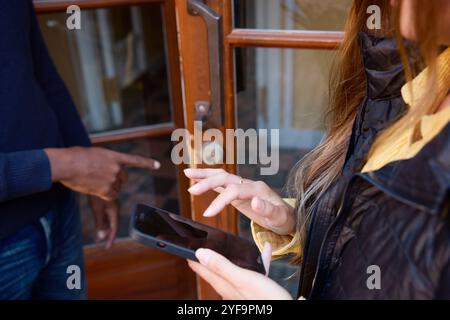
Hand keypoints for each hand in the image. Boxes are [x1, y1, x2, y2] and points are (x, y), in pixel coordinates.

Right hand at [45, 147, 159, 200]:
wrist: (67, 164)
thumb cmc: (75, 157)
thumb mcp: (94, 154)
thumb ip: (104, 161)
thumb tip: (104, 169)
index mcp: (115, 156)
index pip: (135, 160)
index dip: (147, 163)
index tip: (158, 165)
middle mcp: (117, 168)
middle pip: (123, 179)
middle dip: (116, 180)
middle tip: (100, 178)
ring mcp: (113, 179)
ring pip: (115, 189)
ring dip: (106, 188)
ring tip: (91, 180)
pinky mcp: (107, 190)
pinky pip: (110, 196)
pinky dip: (104, 195)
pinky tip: (93, 188)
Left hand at [89, 196, 118, 248]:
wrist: (92, 177)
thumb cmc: (94, 192)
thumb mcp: (97, 208)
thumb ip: (100, 223)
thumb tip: (102, 237)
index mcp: (114, 209)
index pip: (114, 227)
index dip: (111, 238)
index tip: (107, 247)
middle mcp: (114, 206)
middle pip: (113, 223)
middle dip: (108, 233)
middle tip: (101, 242)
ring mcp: (111, 202)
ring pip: (110, 218)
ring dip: (105, 227)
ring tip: (98, 234)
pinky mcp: (106, 198)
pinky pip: (107, 213)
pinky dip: (103, 220)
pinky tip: (98, 222)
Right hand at [184, 168, 294, 234]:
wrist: (287, 216)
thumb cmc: (284, 218)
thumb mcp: (280, 217)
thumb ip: (268, 209)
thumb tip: (255, 201)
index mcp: (258, 189)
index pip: (234, 191)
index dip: (220, 201)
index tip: (207, 213)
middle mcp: (249, 184)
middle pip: (225, 178)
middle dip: (207, 182)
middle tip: (191, 190)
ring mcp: (243, 185)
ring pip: (221, 176)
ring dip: (205, 174)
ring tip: (187, 174)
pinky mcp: (238, 190)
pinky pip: (221, 183)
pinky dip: (208, 179)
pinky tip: (196, 179)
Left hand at [187, 247, 291, 299]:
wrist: (285, 310)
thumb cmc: (265, 299)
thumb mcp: (242, 278)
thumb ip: (221, 265)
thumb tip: (199, 253)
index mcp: (223, 283)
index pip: (200, 266)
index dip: (191, 254)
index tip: (184, 242)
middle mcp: (229, 286)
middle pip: (215, 265)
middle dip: (210, 251)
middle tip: (204, 238)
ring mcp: (242, 287)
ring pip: (234, 266)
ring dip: (234, 254)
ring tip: (232, 241)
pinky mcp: (255, 288)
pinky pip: (253, 270)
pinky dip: (257, 260)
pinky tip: (264, 251)